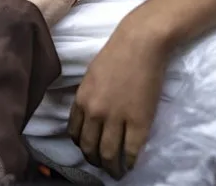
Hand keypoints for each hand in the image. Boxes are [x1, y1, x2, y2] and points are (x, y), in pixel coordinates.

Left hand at [68, 23, 167, 178]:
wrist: (140, 43)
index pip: (75, 132)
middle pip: (89, 147)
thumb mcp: (92, 75)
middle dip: (94, 160)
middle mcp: (94, 113)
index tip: (88, 149)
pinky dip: (129, 162)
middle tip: (102, 164)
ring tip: (116, 171)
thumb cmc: (116, 52)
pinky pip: (130, 150)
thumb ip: (88, 96)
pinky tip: (130, 165)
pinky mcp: (139, 122)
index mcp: (81, 99)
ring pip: (108, 153)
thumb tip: (89, 113)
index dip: (81, 145)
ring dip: (111, 167)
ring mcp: (116, 119)